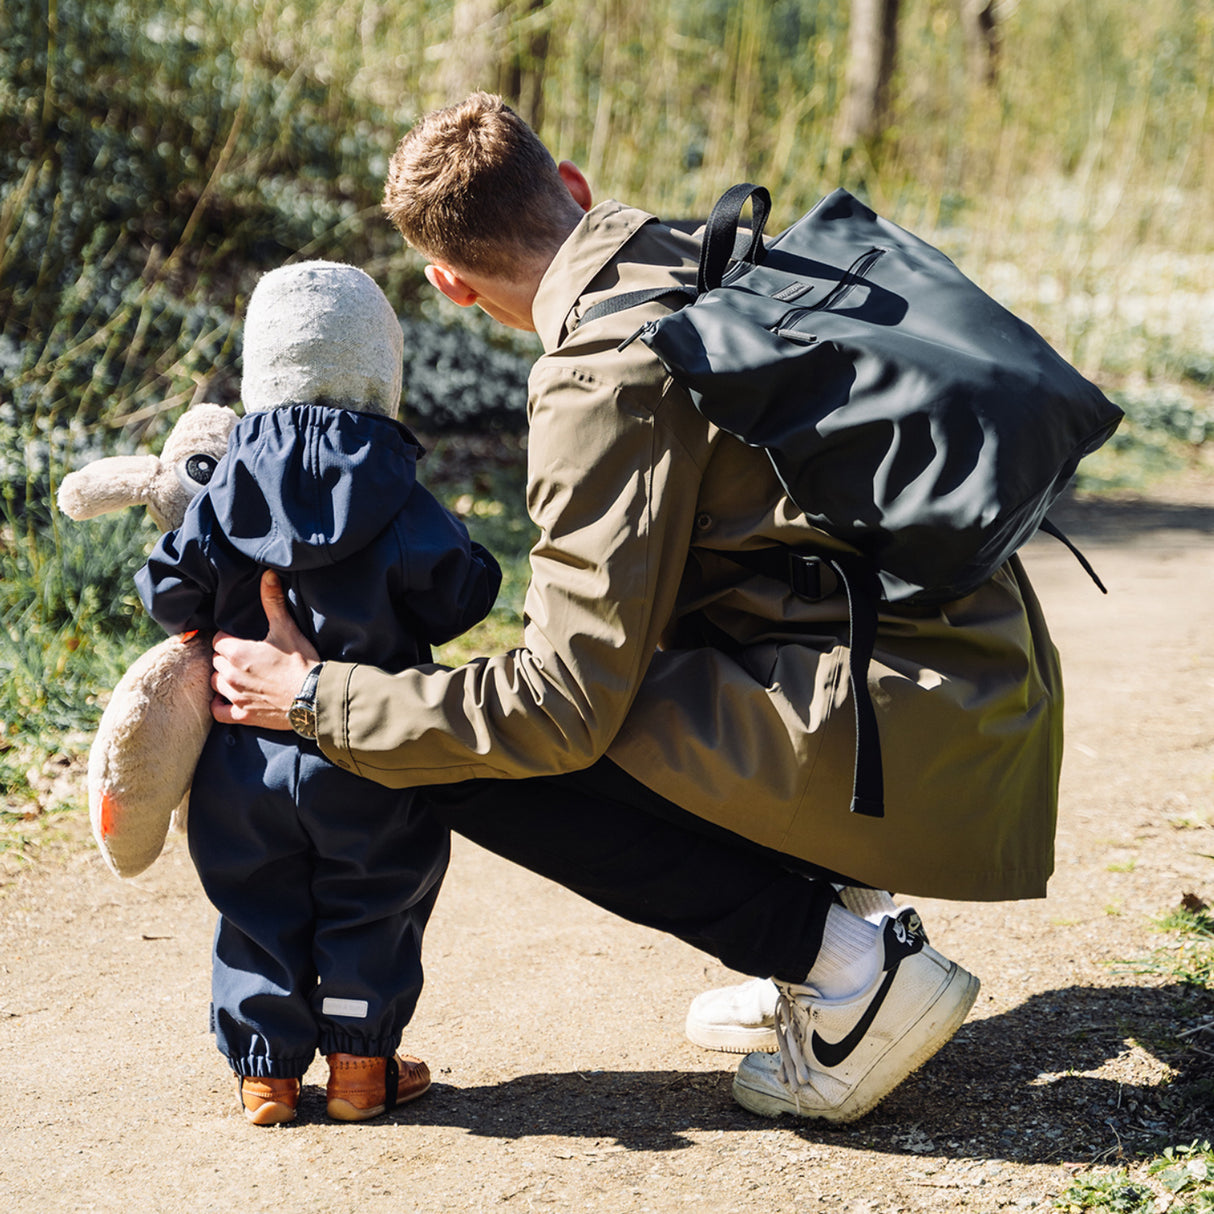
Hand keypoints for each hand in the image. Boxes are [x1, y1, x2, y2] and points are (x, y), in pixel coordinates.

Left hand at [210, 570, 318, 729]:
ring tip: (241, 676)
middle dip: (227, 658)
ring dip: (225, 679)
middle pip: (216, 661)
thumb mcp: (286, 628)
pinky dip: (220, 705)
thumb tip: (268, 575)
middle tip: (247, 658)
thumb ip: (272, 601)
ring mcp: (235, 696)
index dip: (230, 639)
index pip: (219, 640)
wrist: (314, 697)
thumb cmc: (301, 662)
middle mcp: (229, 674)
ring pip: (216, 683)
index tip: (244, 641)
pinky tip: (231, 699)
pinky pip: (217, 711)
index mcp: (236, 652)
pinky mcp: (242, 715)